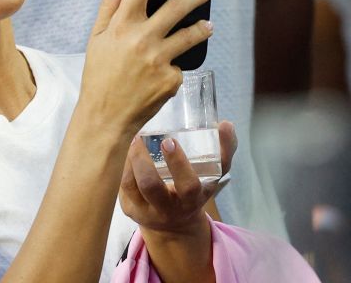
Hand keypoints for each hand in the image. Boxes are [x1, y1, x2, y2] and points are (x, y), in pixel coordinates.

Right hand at [77, 0, 215, 136]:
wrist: (106, 116)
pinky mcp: (171, 78)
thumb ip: (110, 5)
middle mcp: (142, 38)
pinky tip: (165, 72)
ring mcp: (159, 59)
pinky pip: (180, 64)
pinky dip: (175, 65)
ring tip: (206, 26)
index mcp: (121, 25)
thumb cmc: (98, 76)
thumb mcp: (96, 38)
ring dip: (201, 27)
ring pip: (190, 34)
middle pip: (176, 5)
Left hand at [119, 120, 237, 233]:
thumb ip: (223, 152)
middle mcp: (168, 208)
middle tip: (143, 137)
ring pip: (133, 184)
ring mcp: (146, 210)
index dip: (178, 163)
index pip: (189, 185)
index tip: (170, 141)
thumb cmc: (192, 191)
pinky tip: (128, 151)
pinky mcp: (131, 209)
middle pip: (152, 186)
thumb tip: (226, 124)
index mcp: (192, 200)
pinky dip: (125, 165)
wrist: (173, 226)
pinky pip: (124, 184)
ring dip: (133, 158)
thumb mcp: (211, 177)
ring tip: (136, 139)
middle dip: (141, 160)